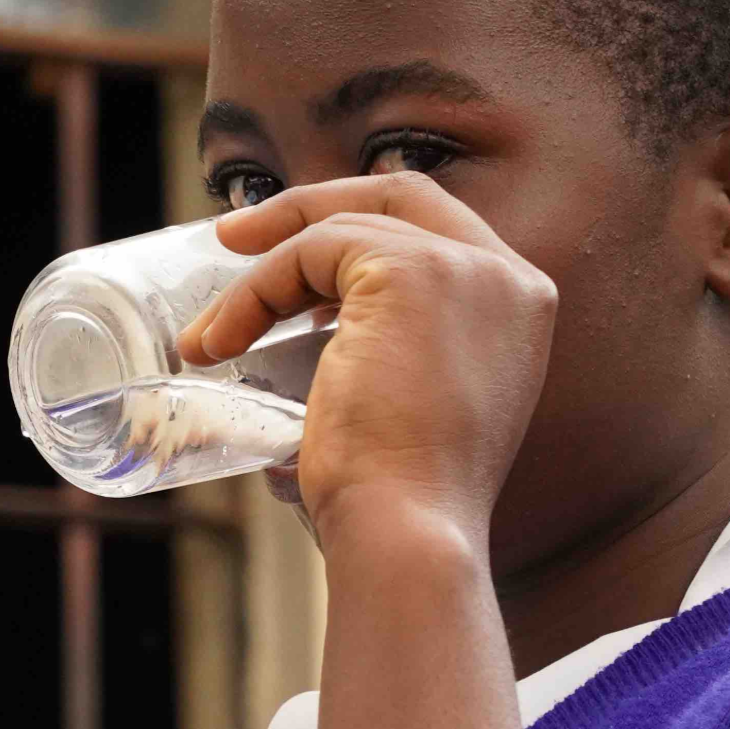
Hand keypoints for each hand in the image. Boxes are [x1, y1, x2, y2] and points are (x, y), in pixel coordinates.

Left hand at [178, 172, 558, 556]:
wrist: (410, 533)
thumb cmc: (401, 499)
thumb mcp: (415, 409)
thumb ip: (396, 354)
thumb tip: (310, 339)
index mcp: (518, 311)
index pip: (438, 231)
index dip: (361, 228)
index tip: (292, 257)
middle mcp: (507, 278)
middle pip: (401, 196)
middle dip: (313, 208)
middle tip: (237, 237)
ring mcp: (467, 268)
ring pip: (343, 227)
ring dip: (263, 274)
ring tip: (211, 333)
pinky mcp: (414, 271)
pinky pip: (312, 250)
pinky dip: (256, 291)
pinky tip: (221, 341)